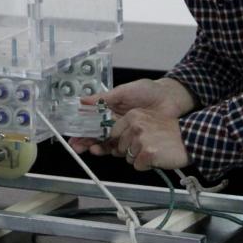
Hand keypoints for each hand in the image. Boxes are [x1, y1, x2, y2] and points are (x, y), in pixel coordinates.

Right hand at [69, 77, 193, 155]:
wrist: (170, 99)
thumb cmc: (148, 91)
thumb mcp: (123, 92)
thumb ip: (103, 98)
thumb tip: (81, 100)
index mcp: (110, 109)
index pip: (91, 121)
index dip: (81, 129)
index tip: (72, 136)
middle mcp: (115, 122)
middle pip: (96, 135)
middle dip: (85, 142)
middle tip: (77, 147)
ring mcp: (125, 132)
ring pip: (106, 143)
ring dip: (97, 147)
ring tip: (92, 149)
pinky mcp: (135, 140)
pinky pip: (121, 148)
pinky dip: (112, 150)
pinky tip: (107, 150)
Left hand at [108, 108, 189, 170]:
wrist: (190, 139)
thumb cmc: (170, 132)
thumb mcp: (148, 121)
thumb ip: (130, 129)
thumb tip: (113, 146)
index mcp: (133, 116)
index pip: (113, 133)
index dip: (120, 141)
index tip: (128, 144)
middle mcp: (135, 126)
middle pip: (121, 147)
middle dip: (131, 151)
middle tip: (148, 146)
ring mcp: (140, 140)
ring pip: (128, 158)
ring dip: (140, 158)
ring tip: (155, 150)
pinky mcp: (147, 154)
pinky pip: (138, 166)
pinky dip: (147, 165)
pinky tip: (158, 157)